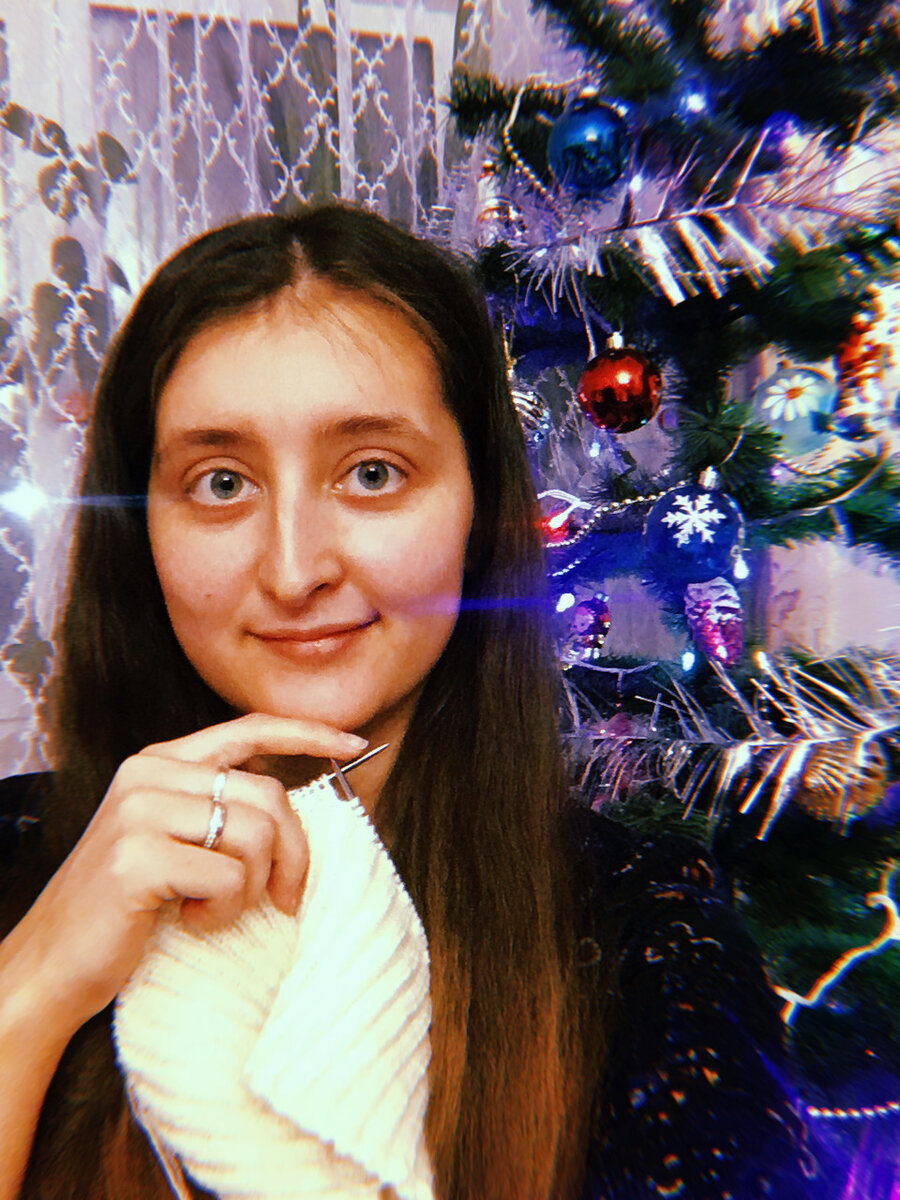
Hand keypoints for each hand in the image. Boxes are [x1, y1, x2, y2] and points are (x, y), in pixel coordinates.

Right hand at [0, 714, 366, 1040]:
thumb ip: (220, 808)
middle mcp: (150, 774)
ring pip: (255, 836)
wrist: (53, 962)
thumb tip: (298, 808)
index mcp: (162, 762)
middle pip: (269, 796)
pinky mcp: (138, 857)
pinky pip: (229, 879)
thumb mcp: (175, 838)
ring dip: (250, 890)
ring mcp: (140, 811)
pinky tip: (189, 920)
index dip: (307, 732)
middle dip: (293, 855)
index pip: (248, 729)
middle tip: (283, 898)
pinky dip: (223, 913)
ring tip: (211, 909)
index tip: (354, 741)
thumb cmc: (128, 905)